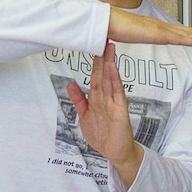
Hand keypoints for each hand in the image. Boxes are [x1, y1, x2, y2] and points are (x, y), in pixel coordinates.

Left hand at [66, 43, 141, 183]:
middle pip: (104, 74)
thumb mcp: (84, 116)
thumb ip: (79, 100)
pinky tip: (113, 68)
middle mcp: (106, 98)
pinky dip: (115, 79)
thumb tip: (71, 84)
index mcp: (98, 98)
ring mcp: (114, 103)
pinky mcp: (120, 110)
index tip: (94, 46)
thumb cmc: (103, 136)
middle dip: (103, 57)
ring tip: (109, 48)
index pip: (96, 76)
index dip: (94, 62)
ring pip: (110, 79)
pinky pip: (117, 92)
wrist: (116, 153)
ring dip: (110, 63)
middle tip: (104, 38)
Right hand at [106, 6, 191, 47]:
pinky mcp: (157, 35)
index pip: (182, 33)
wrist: (104, 21)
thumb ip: (136, 36)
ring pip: (189, 35)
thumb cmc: (114, 27)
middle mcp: (163, 28)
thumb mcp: (130, 34)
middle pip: (191, 32)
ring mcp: (161, 30)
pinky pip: (179, 40)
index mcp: (158, 29)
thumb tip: (135, 37)